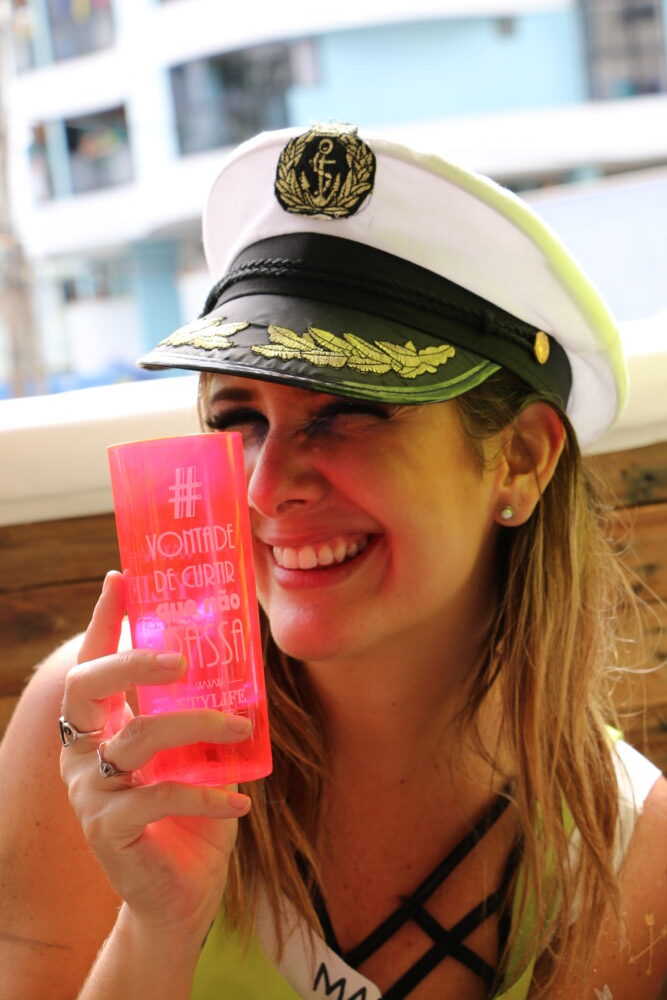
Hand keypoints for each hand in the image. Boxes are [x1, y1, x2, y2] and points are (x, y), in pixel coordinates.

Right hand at [59, 571, 251, 941]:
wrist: (181, 896)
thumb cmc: (190, 814)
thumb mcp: (194, 756)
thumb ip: (198, 714)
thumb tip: (240, 661)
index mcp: (100, 728)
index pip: (93, 663)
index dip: (103, 620)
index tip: (121, 578)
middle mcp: (83, 753)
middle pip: (89, 685)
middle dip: (134, 659)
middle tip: (183, 656)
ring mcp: (89, 793)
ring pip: (138, 737)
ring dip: (197, 724)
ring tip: (240, 726)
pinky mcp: (110, 831)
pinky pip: (161, 795)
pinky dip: (207, 793)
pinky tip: (240, 801)